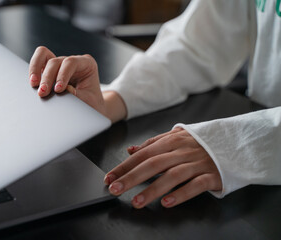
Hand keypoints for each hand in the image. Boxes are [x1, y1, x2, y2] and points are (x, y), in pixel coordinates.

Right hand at [29, 46, 105, 115]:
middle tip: (43, 92)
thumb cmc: (92, 103)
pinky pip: (38, 62)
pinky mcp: (50, 70)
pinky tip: (33, 83)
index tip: (58, 90)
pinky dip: (34, 71)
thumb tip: (66, 90)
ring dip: (36, 70)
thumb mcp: (89, 101)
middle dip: (47, 77)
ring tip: (33, 84)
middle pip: (55, 61)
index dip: (63, 75)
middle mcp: (72, 61)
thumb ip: (79, 95)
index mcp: (87, 64)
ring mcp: (60, 64)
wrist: (91, 107)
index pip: (71, 63)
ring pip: (43, 56)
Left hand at [104, 127, 221, 207]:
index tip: (110, 177)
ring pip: (172, 176)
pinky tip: (167, 203)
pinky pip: (195, 185)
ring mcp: (198, 163)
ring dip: (152, 189)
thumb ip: (153, 144)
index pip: (143, 154)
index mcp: (172, 141)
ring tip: (137, 202)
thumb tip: (131, 150)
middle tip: (115, 189)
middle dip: (131, 177)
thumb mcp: (176, 138)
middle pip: (153, 164)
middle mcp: (183, 151)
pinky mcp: (212, 175)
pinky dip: (180, 194)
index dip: (125, 166)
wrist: (234, 143)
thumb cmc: (200, 143)